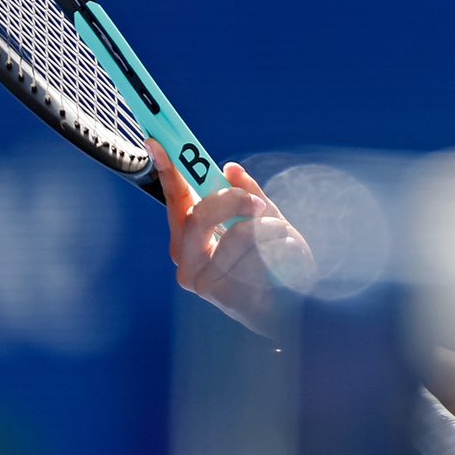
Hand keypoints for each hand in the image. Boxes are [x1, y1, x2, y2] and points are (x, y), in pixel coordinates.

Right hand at [155, 140, 317, 338]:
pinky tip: (287, 262)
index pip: (175, 201)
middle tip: (257, 203)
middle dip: (234, 200)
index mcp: (192, 241)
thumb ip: (249, 195)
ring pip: (238, 233)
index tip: (158, 142)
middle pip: (200, 214)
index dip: (167, 170)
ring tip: (284, 240)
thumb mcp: (265, 223)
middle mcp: (188, 262)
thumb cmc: (276, 267)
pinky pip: (258, 252)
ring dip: (271, 229)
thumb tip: (230, 168)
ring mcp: (202, 281)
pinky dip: (283, 247)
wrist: (295, 312)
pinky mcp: (223, 294)